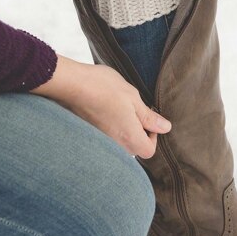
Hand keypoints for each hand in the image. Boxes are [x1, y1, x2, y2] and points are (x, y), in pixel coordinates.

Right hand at [30, 55, 171, 158]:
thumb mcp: (133, 97)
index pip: (149, 151)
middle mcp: (114, 145)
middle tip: (133, 110)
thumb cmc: (103, 87)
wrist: (72, 84)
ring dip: (123, 129)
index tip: (147, 119)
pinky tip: (106, 109)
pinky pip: (106, 138)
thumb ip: (149, 117)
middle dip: (138, 132)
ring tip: (118, 108)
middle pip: (134, 148)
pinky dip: (110, 127)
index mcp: (129, 137)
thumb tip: (165, 128)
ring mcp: (100, 141)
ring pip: (119, 143)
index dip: (153, 136)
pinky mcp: (89, 135)